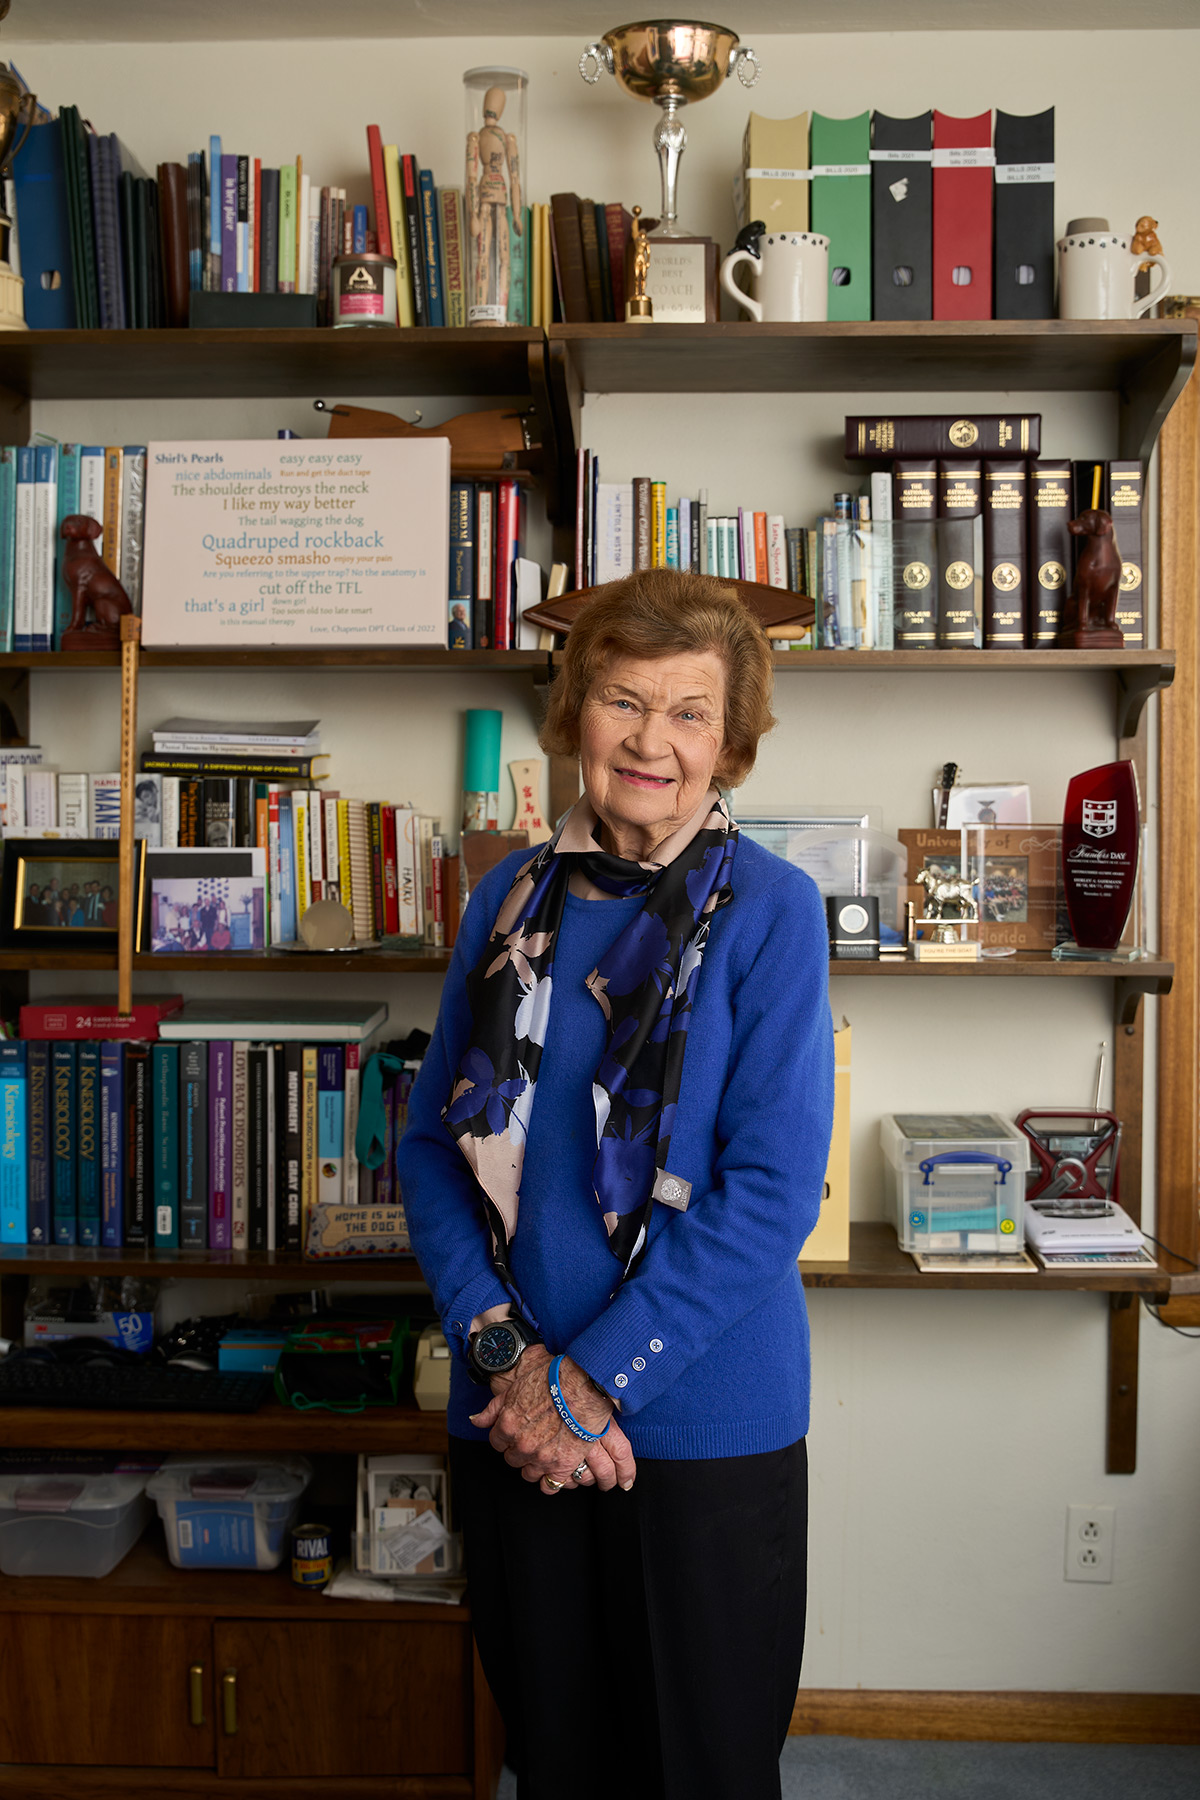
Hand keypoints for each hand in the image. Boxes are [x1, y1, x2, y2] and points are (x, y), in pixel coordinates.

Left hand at [469, 1346, 636, 1494]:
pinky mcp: (562, 1465)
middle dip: (520, 1449)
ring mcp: (541, 1458)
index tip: (518, 1430)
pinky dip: (550, 1481)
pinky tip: (554, 1468)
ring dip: (534, 1464)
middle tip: (535, 1436)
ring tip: (546, 1450)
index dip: (507, 1436)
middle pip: (512, 1459)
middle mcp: (522, 1445)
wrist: (584, 1384)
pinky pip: (549, 1486)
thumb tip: (475, 1420)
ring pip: (528, 1474)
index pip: (497, 1443)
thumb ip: (492, 1409)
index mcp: (507, 1426)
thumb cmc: (552, 1380)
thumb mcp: (515, 1388)